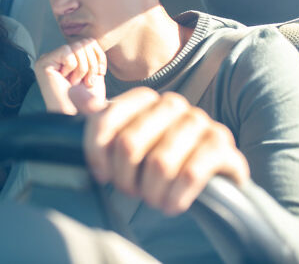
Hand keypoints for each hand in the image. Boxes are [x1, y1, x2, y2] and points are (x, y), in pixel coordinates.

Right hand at [34, 39, 106, 114]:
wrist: (78, 116)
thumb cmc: (87, 99)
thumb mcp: (93, 71)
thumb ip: (90, 53)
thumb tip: (88, 40)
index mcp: (66, 57)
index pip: (88, 42)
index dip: (98, 58)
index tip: (97, 75)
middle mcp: (54, 56)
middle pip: (83, 43)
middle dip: (91, 64)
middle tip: (84, 82)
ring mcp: (47, 59)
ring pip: (76, 47)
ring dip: (83, 68)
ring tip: (75, 83)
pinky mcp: (43, 64)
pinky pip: (67, 52)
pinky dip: (72, 67)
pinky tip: (66, 80)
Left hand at [76, 87, 249, 215]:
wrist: (207, 178)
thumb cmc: (155, 157)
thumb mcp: (122, 138)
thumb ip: (99, 118)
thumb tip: (76, 93)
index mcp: (143, 98)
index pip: (104, 119)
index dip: (96, 153)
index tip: (101, 175)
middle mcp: (172, 104)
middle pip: (128, 143)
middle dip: (124, 177)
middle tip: (130, 191)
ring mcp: (199, 121)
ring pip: (160, 162)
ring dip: (151, 192)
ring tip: (152, 199)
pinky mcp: (222, 144)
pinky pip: (192, 173)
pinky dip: (176, 196)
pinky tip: (171, 205)